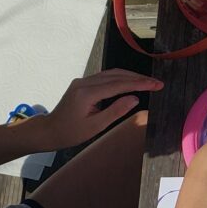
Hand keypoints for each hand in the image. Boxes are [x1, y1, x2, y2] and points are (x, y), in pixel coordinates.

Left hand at [44, 69, 162, 147]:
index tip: (157, 84)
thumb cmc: (71, 133)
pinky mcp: (83, 83)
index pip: (119, 84)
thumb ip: (116, 111)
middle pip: (117, 75)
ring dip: (131, 77)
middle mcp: (85, 82)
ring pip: (111, 74)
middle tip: (157, 83)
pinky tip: (131, 83)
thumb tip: (135, 98)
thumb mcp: (95, 126)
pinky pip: (105, 77)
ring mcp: (83, 81)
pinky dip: (121, 79)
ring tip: (148, 82)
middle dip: (139, 78)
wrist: (49, 130)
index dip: (140, 84)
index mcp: (87, 93)